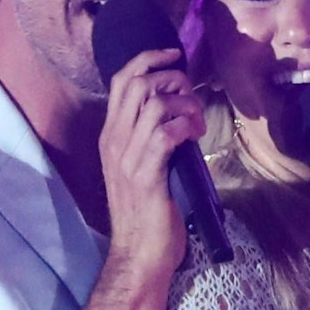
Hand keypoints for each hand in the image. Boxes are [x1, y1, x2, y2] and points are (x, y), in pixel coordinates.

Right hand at [99, 48, 202, 275]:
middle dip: (170, 77)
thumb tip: (180, 115)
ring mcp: (128, 158)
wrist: (139, 254)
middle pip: (135, 83)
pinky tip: (196, 136)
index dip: (148, 59)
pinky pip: (166, 134)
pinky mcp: (146, 175)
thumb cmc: (148, 214)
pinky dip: (185, 126)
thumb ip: (153, 140)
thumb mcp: (144, 167)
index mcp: (111, 137)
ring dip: (184, 104)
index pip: (121, 81)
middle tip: (191, 95)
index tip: (173, 56)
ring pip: (153, 104)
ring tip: (198, 122)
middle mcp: (114, 141)